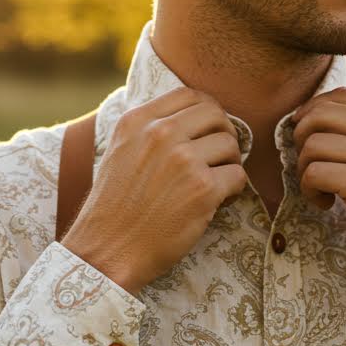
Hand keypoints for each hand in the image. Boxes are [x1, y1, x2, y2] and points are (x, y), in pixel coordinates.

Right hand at [61, 87, 247, 292]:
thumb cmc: (114, 208)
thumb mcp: (120, 152)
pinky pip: (238, 176)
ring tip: (214, 184)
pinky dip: (234, 190)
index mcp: (137, 121)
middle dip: (224, 134)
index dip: (208, 112)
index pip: (189, 95)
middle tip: (219, 158)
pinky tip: (217, 202)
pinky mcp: (202, 189)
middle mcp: (160, 134)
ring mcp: (183, 160)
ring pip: (230, 144)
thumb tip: (190, 120)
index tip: (209, 131)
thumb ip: (149, 131)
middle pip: (216, 114)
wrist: (107, 250)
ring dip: (229, 164)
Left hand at [291, 87, 345, 293]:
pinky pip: (312, 174)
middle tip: (311, 164)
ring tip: (323, 189)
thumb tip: (318, 114)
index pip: (339, 94)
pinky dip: (310, 192)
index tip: (307, 137)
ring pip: (310, 145)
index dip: (311, 112)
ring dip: (305, 170)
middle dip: (301, 139)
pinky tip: (327, 203)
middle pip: (318, 114)